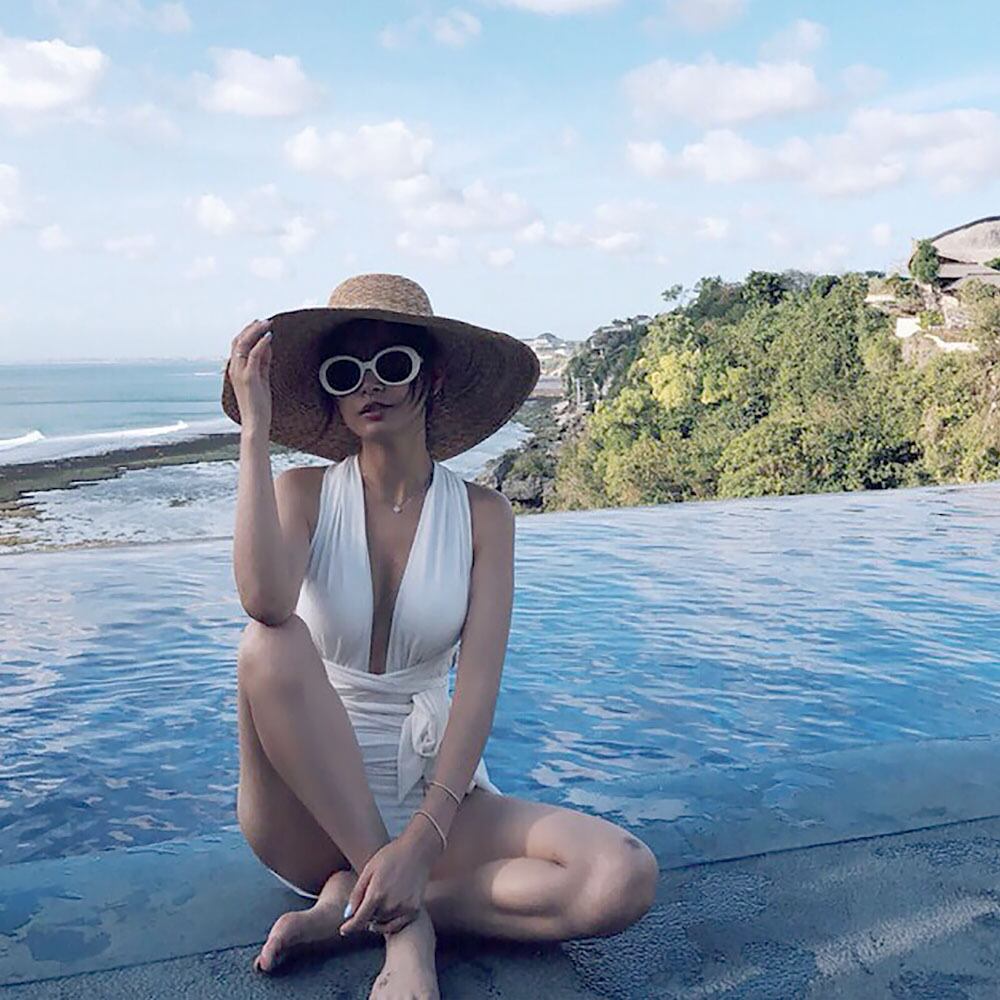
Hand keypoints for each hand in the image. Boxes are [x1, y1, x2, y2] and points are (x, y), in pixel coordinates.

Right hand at [228, 318, 272, 433]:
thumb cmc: (259, 404)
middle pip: (238, 341)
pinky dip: (261, 344)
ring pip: (244, 345)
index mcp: (235, 369)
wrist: (255, 423)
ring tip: (268, 324)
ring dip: (256, 331)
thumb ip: (263, 362)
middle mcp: (234, 369)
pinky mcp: (248, 378)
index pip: (238, 345)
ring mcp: (240, 373)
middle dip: (251, 328)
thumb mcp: (262, 379)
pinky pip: (254, 355)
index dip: (248, 332)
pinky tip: (269, 337)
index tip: (260, 324)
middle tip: (265, 321)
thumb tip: (267, 345)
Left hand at [339, 835, 435, 936]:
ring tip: (383, 899)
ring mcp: (404, 908)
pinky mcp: (415, 909)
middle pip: (371, 921)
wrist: (417, 850)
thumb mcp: (369, 870)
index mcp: (376, 894)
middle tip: (372, 897)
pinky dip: (392, 921)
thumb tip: (348, 915)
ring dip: (379, 918)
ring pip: (384, 924)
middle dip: (367, 914)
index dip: (349, 928)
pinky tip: (392, 908)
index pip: (359, 921)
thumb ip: (357, 893)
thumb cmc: (390, 856)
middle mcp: (390, 905)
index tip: (344, 930)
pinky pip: (398, 924)